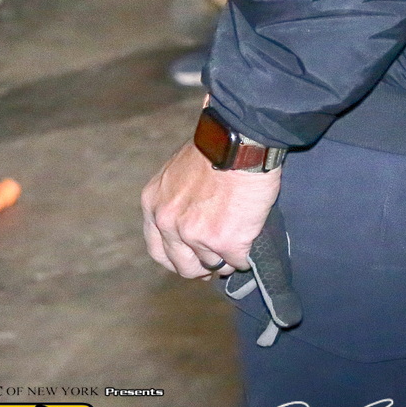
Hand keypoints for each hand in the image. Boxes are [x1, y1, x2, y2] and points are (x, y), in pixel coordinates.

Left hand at [141, 139, 280, 278]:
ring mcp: (195, 235)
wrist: (240, 140)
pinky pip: (237, 262)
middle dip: (201, 266)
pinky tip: (251, 239)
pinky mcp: (225, 242)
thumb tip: (190, 219)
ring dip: (226, 259)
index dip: (177, 258)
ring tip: (240, 239)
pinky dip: (246, 255)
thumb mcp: (178, 170)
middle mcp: (169, 224)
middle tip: (217, 259)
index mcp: (154, 205)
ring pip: (212, 265)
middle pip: (183, 266)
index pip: (158, 250)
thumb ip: (176, 199)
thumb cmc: (216, 146)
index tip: (191, 258)